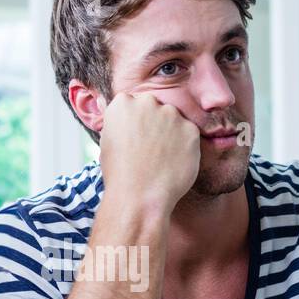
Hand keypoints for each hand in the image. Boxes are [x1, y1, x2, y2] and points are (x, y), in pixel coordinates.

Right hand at [98, 92, 199, 215]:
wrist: (139, 196)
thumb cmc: (120, 174)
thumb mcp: (108, 141)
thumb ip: (119, 121)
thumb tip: (117, 110)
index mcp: (123, 103)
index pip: (133, 103)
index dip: (135, 122)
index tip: (135, 137)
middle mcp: (147, 102)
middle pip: (154, 106)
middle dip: (154, 123)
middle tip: (150, 149)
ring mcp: (171, 114)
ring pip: (173, 119)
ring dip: (170, 133)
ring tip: (161, 159)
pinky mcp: (190, 129)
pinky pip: (189, 134)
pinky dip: (185, 147)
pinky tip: (173, 163)